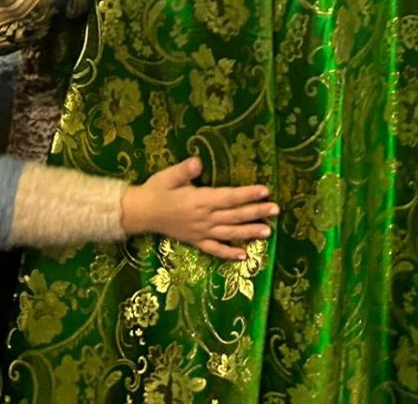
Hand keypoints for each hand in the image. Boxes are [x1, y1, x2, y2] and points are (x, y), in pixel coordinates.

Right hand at [119, 157, 276, 262]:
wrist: (142, 213)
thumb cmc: (157, 190)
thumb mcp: (168, 176)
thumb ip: (184, 170)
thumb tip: (198, 161)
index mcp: (200, 201)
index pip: (229, 197)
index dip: (248, 194)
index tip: (266, 191)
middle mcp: (204, 218)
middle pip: (235, 216)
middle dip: (257, 212)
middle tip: (276, 210)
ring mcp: (201, 232)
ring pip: (230, 233)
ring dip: (250, 233)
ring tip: (268, 232)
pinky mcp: (196, 241)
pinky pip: (215, 250)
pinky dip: (229, 254)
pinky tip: (244, 256)